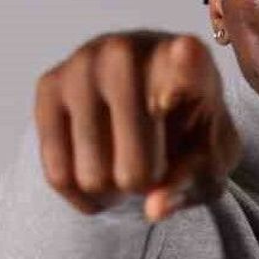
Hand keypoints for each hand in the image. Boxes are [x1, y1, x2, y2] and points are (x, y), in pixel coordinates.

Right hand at [33, 30, 240, 220]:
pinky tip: (100, 175)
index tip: (187, 52)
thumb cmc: (189, 129)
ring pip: (93, 177)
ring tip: (125, 164)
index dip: (187, 65)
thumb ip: (193, 180)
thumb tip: (153, 208)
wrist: (149, 96)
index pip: (189, 58)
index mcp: (189, 58)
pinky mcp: (48, 85)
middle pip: (136, 170)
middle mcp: (129, 51)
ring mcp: (83, 64)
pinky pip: (58, 174)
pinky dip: (83, 195)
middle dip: (145, 187)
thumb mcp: (210, 159)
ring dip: (112, 193)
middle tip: (152, 169)